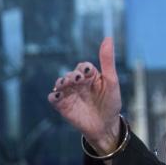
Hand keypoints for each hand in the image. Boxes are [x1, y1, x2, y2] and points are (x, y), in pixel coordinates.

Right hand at [48, 37, 122, 153]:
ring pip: (60, 83)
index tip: (88, 72)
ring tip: (66, 84)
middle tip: (77, 79)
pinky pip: (53, 98)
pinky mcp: (63, 106)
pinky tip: (58, 96)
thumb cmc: (111, 102)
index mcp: (91, 76)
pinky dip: (54, 96)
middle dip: (72, 76)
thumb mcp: (112, 81)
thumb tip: (108, 37)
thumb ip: (108, 61)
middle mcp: (79, 83)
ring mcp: (70, 94)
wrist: (106, 126)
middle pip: (71, 74)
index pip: (84, 66)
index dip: (84, 68)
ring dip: (61, 82)